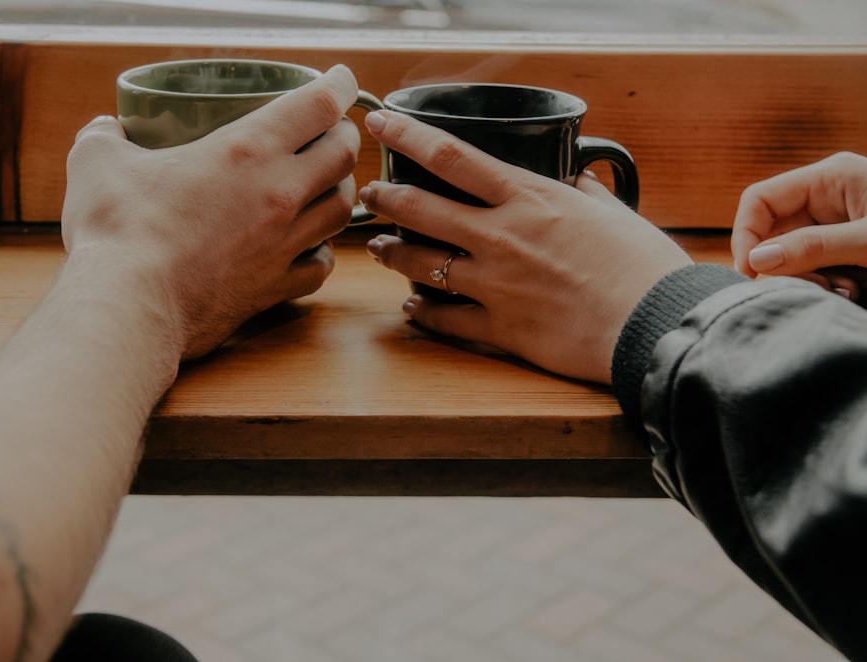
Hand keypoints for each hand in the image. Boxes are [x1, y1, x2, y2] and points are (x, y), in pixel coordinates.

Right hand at [61, 65, 361, 359]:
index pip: (319, 104)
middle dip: (343, 137)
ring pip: (341, 210)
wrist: (129, 306)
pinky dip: (320, 253)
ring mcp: (283, 244)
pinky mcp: (275, 287)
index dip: (338, 85)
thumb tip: (105, 129)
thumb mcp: (98, 162)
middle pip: (343, 155)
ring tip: (324, 187)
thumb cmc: (117, 231)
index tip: (341, 80)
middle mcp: (279, 193)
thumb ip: (104, 136)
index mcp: (247, 149)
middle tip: (331, 133)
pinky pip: (320, 266)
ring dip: (339, 192)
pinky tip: (307, 248)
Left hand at [359, 111, 690, 383]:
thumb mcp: (614, 214)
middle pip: (420, 208)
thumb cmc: (643, 267)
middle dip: (385, 197)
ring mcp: (495, 284)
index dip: (407, 136)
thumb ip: (587, 194)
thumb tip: (580, 181)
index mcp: (528, 198)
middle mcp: (501, 236)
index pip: (450, 156)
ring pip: (420, 264)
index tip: (381, 125)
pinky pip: (445, 319)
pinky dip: (422, 313)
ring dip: (391, 253)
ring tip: (379, 248)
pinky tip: (411, 308)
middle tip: (370, 193)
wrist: (655, 325)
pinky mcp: (500, 328)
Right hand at [732, 152, 866, 299]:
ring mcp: (837, 221)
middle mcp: (827, 196)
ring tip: (845, 291)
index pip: (760, 199)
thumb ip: (813, 247)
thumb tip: (755, 261)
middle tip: (813, 289)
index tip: (749, 273)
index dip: (745, 235)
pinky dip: (826, 283)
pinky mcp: (846, 245)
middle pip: (773, 231)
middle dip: (784, 265)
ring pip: (792, 254)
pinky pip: (816, 265)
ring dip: (810, 279)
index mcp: (830, 178)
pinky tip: (852, 290)